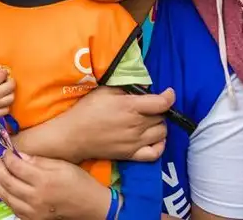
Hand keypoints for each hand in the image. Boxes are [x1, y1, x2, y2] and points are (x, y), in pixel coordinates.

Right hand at [0, 66, 14, 117]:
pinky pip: (6, 110)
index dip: (3, 72)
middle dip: (10, 81)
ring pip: (11, 98)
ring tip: (5, 92)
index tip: (2, 73)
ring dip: (9, 93)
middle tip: (6, 81)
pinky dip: (5, 105)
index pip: (3, 74)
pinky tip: (2, 102)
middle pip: (11, 86)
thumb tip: (1, 69)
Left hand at [0, 151, 109, 219]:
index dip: (7, 157)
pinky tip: (2, 190)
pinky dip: (6, 199)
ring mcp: (34, 211)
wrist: (90, 205)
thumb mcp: (62, 165)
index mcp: (43, 180)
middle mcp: (36, 197)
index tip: (4, 150)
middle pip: (8, 181)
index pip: (16, 166)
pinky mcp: (34, 219)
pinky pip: (15, 209)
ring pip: (7, 197)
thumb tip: (20, 155)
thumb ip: (39, 160)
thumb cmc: (79, 182)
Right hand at [59, 85, 174, 161]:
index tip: (168, 92)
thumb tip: (142, 88)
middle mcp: (137, 125)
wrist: (73, 136)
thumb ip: (125, 88)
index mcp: (131, 107)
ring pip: (162, 133)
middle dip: (159, 109)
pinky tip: (154, 138)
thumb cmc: (87, 110)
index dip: (169, 96)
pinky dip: (160, 145)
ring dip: (159, 125)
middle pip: (162, 117)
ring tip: (150, 120)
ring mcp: (135, 142)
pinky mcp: (131, 155)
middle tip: (148, 106)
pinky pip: (155, 153)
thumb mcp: (104, 91)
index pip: (161, 103)